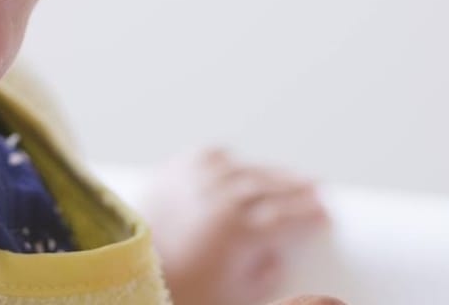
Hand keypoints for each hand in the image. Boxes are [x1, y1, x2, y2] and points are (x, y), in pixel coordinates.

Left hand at [137, 148, 328, 304]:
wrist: (123, 277)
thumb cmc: (176, 293)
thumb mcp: (233, 297)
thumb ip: (263, 276)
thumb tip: (278, 254)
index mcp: (237, 232)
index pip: (286, 216)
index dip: (309, 214)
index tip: (325, 213)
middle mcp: (218, 199)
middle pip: (270, 187)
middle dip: (297, 189)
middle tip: (317, 189)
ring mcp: (194, 181)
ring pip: (243, 169)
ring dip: (269, 172)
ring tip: (289, 176)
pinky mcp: (171, 173)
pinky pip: (209, 158)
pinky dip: (227, 162)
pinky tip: (238, 166)